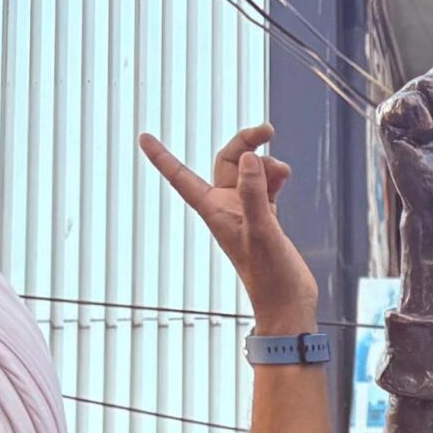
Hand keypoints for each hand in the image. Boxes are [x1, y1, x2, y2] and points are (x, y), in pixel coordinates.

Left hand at [140, 125, 316, 332]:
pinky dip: (275, 177)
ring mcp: (246, 212)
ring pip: (250, 172)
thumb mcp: (262, 231)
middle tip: (268, 130)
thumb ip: (254, 193)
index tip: (144, 137)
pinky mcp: (265, 218)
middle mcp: (226, 208)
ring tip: (284, 172)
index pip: (180, 178)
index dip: (162, 157)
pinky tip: (286, 177)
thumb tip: (249, 158)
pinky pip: (266, 186)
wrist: (288, 303)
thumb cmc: (270, 277)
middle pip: (228, 161)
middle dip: (246, 143)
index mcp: (214, 211)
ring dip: (267, 163)